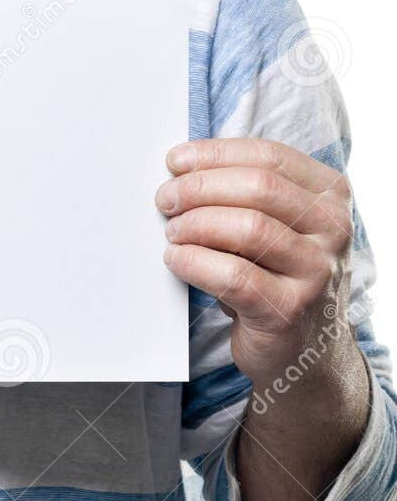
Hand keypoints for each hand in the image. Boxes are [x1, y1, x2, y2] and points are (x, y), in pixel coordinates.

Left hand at [156, 137, 355, 387]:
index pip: (270, 156)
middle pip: (259, 187)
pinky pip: (235, 276)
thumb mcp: (272, 221)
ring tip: (173, 232)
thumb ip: (242, 190)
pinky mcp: (291, 311)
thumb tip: (181, 167)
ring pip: (249, 228)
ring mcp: (317, 272)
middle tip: (166, 199)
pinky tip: (176, 259)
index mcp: (330, 194)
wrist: (301, 346)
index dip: (216, 154)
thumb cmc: (273, 271)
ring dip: (197, 224)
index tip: (176, 161)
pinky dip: (195, 262)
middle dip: (200, 187)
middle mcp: (333, 229)